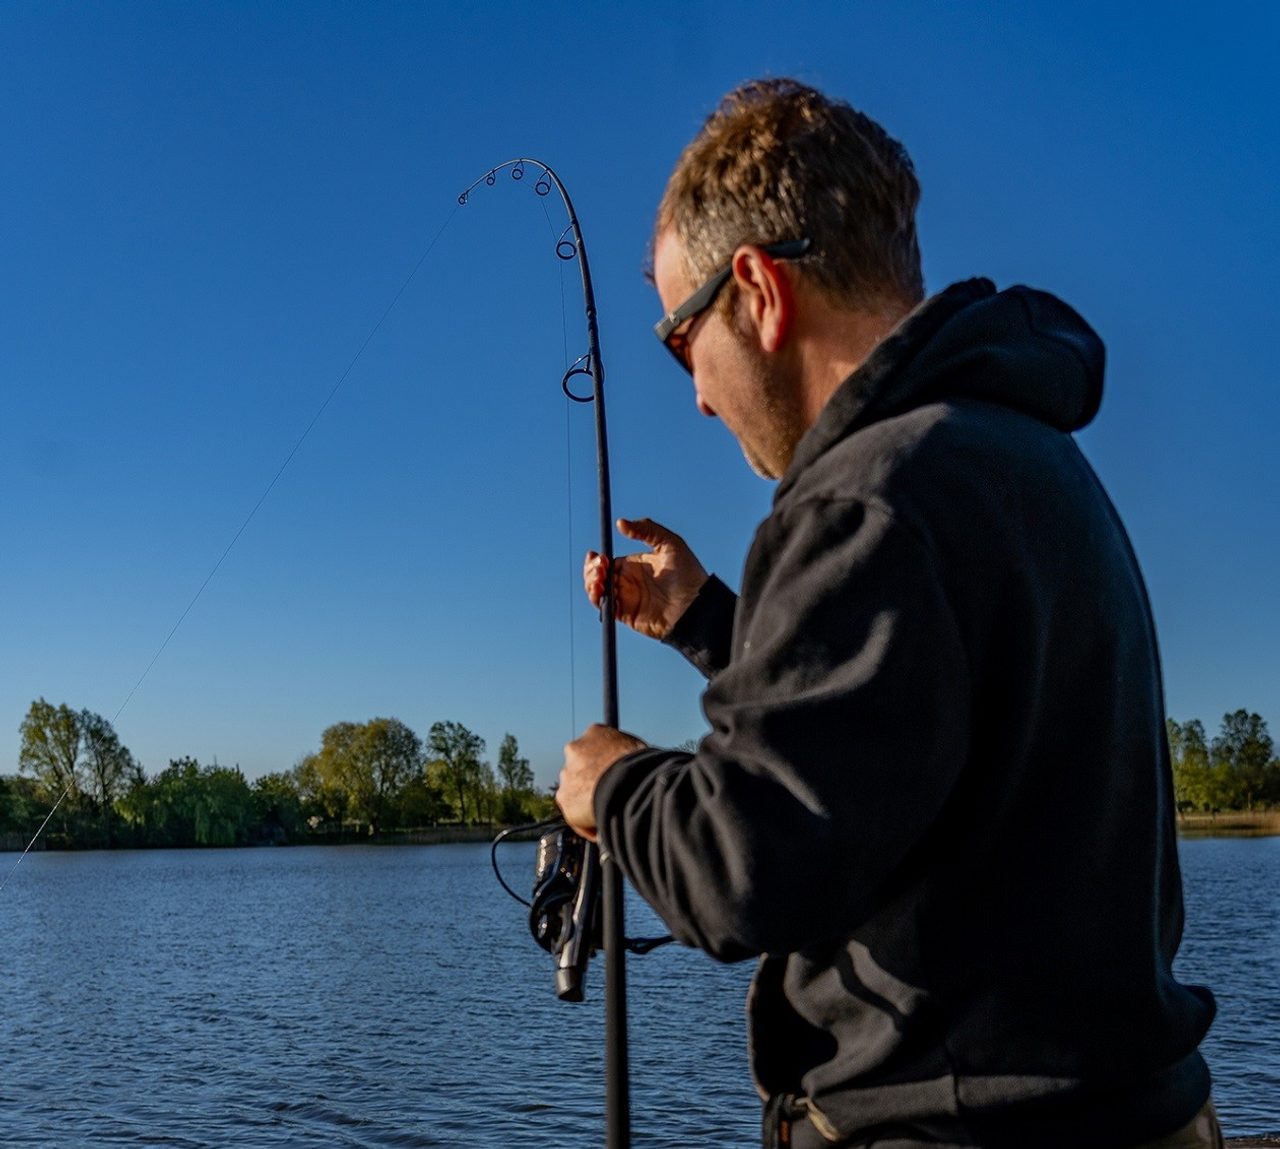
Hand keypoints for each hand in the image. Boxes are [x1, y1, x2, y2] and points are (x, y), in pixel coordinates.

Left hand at [557, 723, 646, 840]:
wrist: (627, 782)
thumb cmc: (642, 765)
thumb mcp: (637, 750)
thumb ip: (626, 756)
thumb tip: (636, 769)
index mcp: (596, 732)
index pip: (597, 748)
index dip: (607, 765)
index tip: (617, 777)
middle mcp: (576, 748)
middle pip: (582, 769)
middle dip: (593, 782)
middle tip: (613, 797)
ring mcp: (567, 773)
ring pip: (577, 792)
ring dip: (589, 802)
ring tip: (611, 814)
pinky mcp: (564, 797)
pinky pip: (576, 816)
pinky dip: (587, 824)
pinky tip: (604, 828)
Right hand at [584, 518, 708, 639]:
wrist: (697, 605)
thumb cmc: (689, 574)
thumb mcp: (670, 543)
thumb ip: (646, 530)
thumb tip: (620, 522)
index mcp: (635, 565)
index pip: (607, 561)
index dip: (597, 559)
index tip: (596, 555)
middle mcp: (628, 582)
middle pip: (598, 576)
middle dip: (591, 570)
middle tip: (599, 567)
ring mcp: (627, 599)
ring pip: (598, 592)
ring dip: (591, 584)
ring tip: (598, 579)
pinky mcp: (627, 615)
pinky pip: (606, 608)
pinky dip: (599, 600)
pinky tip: (602, 591)